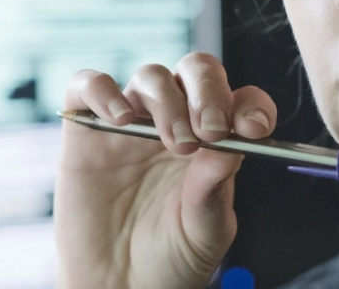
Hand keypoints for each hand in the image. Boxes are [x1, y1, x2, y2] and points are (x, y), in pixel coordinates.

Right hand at [53, 52, 278, 288]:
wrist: (118, 287)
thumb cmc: (168, 261)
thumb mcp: (205, 231)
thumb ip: (215, 189)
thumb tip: (232, 142)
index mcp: (214, 142)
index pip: (239, 100)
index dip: (250, 104)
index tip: (252, 128)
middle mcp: (175, 122)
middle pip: (196, 72)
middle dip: (208, 91)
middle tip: (210, 130)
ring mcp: (130, 123)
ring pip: (151, 76)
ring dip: (167, 100)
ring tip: (173, 143)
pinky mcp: (86, 130)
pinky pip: (87, 85)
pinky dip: (102, 90)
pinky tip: (119, 118)